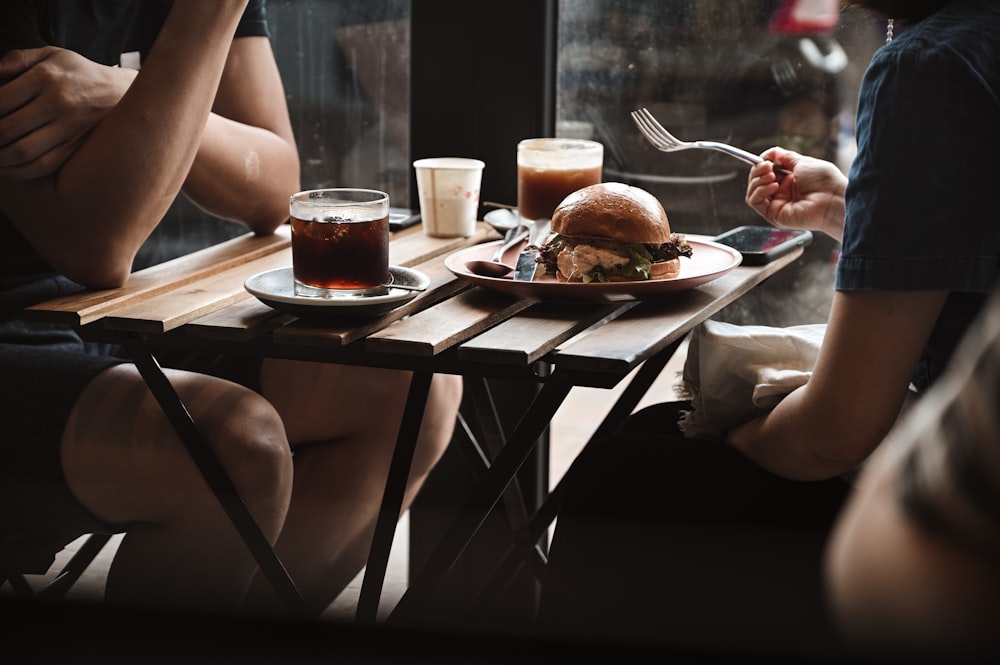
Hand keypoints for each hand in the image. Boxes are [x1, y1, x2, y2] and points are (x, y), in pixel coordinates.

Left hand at [0, 47, 135, 178]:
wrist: (122, 93)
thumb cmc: (80, 73)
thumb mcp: (51, 54)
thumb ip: (18, 59)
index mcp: (46, 77)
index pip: (1, 101)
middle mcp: (58, 103)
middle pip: (7, 128)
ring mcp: (69, 128)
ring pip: (23, 151)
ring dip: (0, 157)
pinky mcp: (76, 147)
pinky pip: (43, 165)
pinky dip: (19, 171)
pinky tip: (7, 166)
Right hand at [745, 147, 847, 241]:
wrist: (832, 198)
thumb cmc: (824, 181)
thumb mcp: (803, 162)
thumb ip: (785, 157)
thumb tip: (770, 153)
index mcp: (789, 179)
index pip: (766, 171)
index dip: (762, 164)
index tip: (763, 158)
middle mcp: (782, 192)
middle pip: (757, 180)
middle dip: (758, 170)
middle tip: (767, 166)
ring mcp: (777, 203)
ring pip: (753, 191)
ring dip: (758, 180)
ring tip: (771, 175)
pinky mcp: (773, 215)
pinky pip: (755, 201)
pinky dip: (759, 191)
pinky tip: (774, 186)